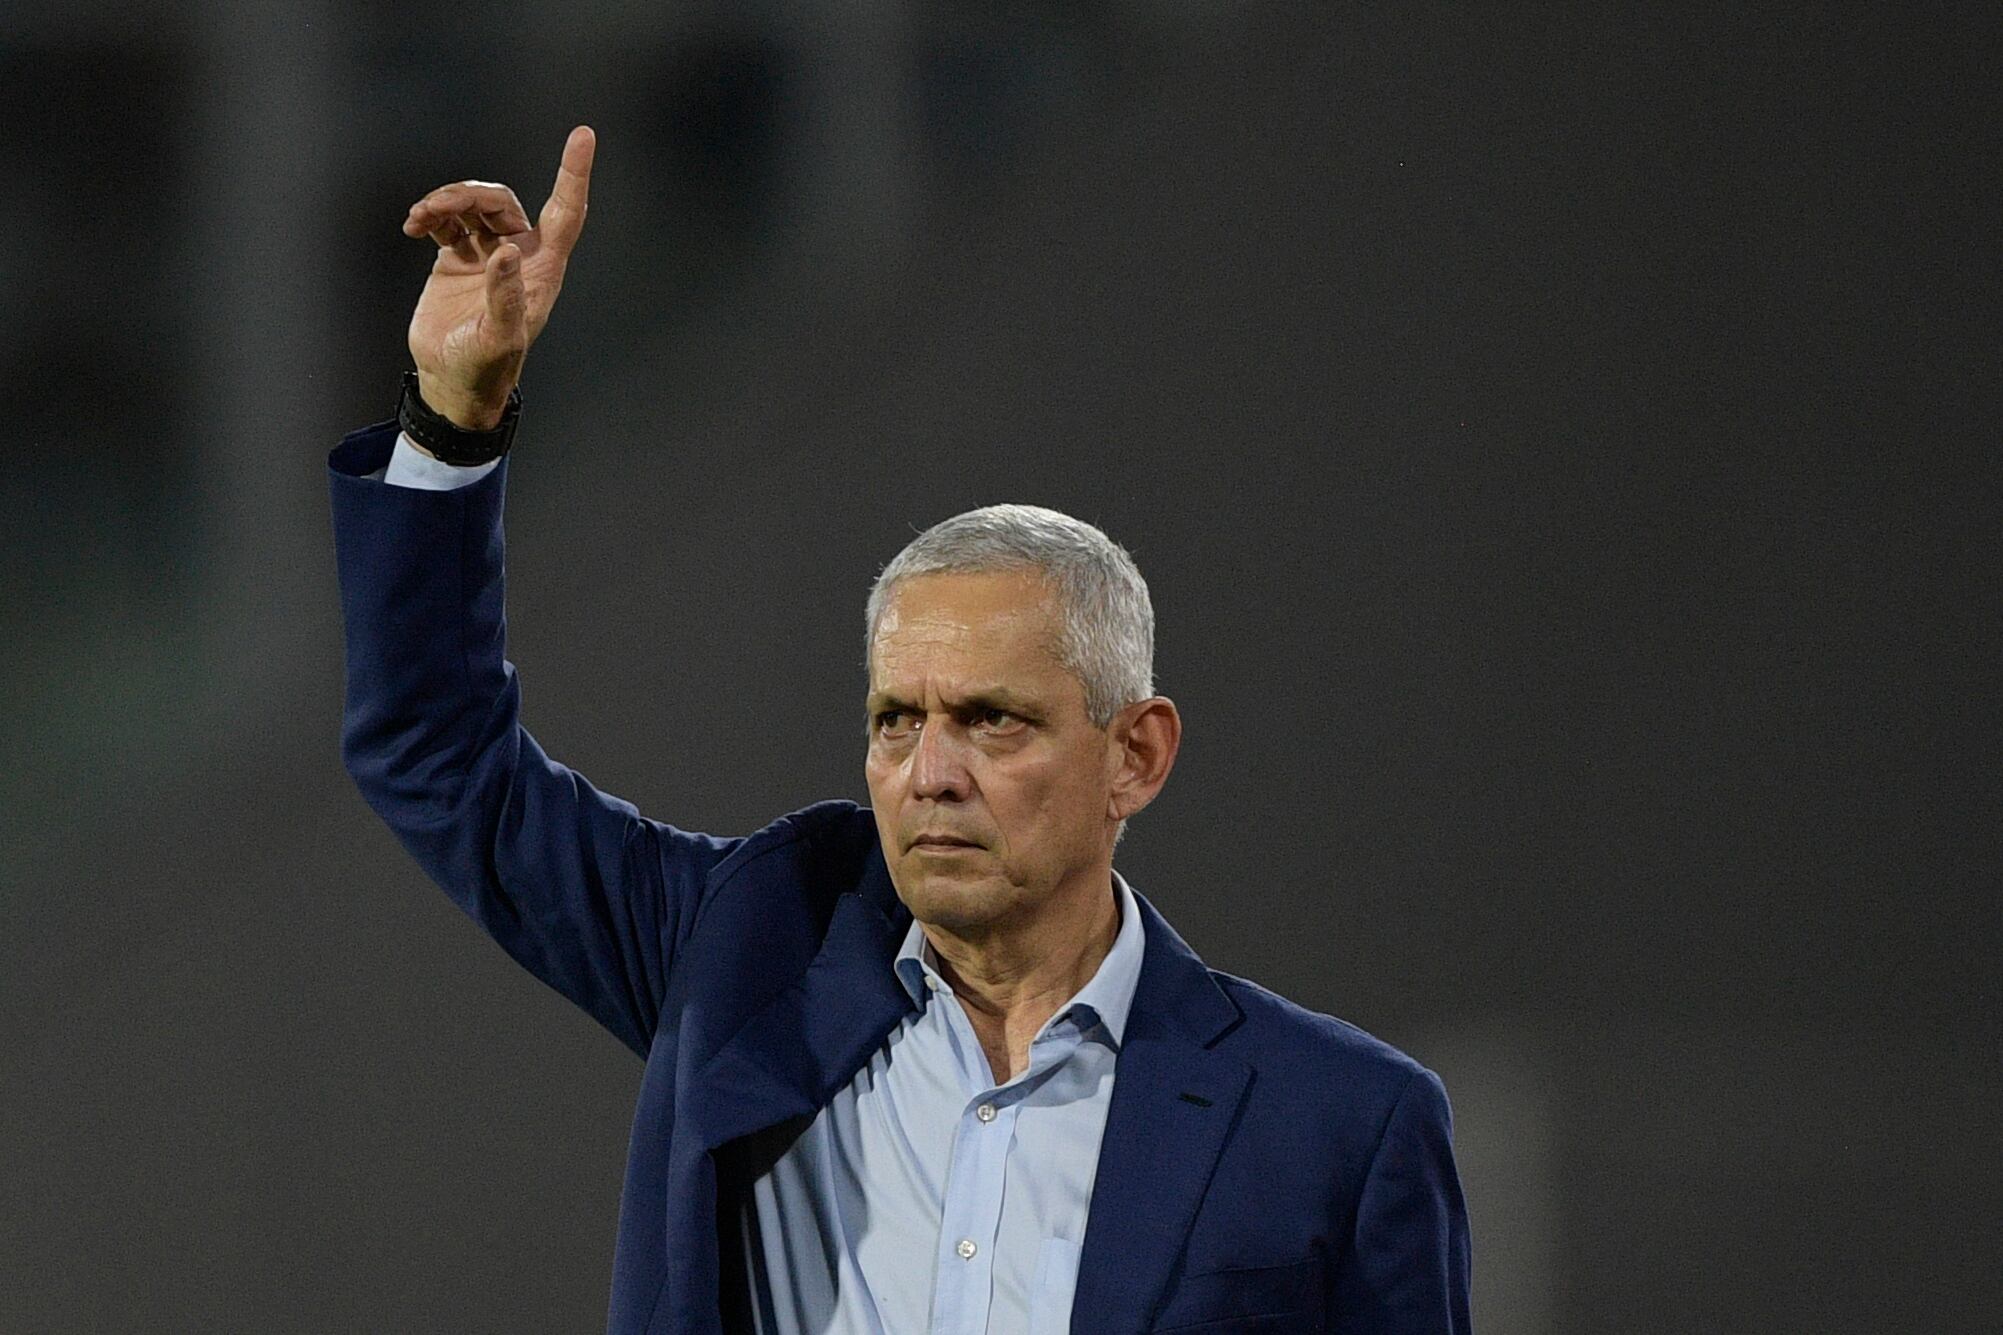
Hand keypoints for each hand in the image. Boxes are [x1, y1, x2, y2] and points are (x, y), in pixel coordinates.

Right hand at [402, 125, 595, 430]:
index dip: (573, 173)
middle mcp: (519, 256)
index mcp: (542, 270)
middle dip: (470, 194)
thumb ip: (504, 297)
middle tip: (436, 208)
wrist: (451, 381)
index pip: (565, 211)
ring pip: (474, 205)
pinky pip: (448, 220)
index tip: (582, 134)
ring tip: (419, 218)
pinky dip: (431, 215)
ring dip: (446, 201)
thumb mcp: (497, 338)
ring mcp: (488, 255)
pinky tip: (414, 227)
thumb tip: (506, 253)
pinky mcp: (458, 259)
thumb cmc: (484, 368)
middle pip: (502, 201)